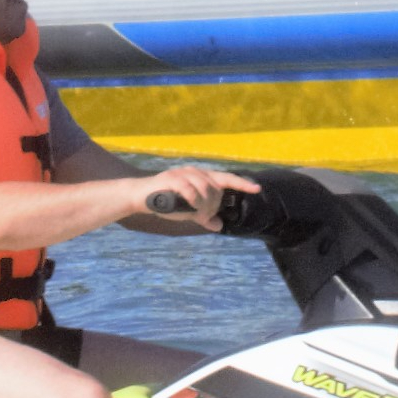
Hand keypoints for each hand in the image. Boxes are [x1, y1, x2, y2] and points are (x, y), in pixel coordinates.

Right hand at [128, 163, 259, 227]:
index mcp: (201, 177)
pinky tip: (188, 206)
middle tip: (202, 216)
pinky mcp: (172, 178)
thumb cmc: (166, 202)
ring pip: (205, 190)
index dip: (242, 184)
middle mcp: (195, 172)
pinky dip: (192, 200)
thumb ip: (203, 216)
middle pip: (216, 190)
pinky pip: (190, 190)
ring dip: (202, 206)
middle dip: (212, 207)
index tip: (257, 189)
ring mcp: (183, 173)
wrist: (141, 197)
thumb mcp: (188, 211)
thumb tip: (219, 225)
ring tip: (193, 213)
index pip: (226, 179)